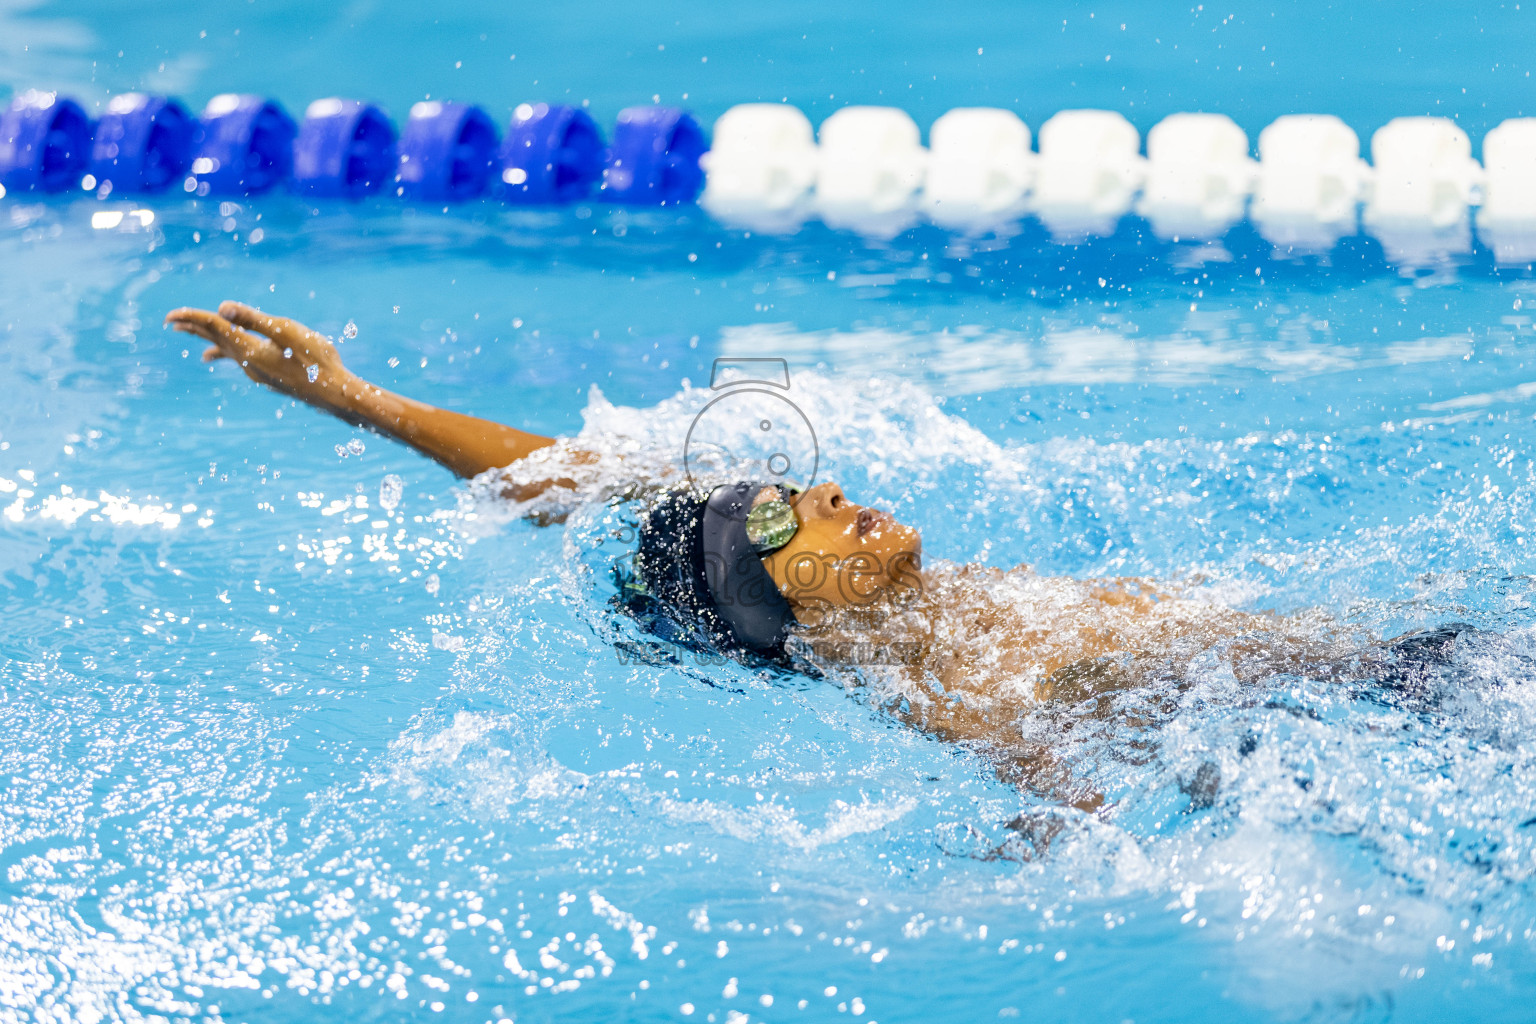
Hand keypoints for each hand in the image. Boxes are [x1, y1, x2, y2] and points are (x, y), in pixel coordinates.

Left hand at [165, 301, 354, 411]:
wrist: (335, 394)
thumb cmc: (316, 361)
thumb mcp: (286, 332)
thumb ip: (254, 320)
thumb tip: (222, 308)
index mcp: (250, 349)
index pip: (215, 328)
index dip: (193, 318)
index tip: (169, 315)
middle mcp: (249, 364)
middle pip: (216, 342)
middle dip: (195, 331)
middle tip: (172, 324)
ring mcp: (260, 373)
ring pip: (230, 355)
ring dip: (213, 346)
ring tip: (201, 354)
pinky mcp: (271, 378)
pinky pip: (244, 363)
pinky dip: (235, 357)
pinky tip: (242, 361)